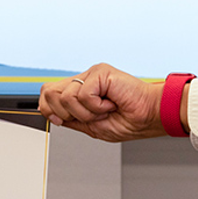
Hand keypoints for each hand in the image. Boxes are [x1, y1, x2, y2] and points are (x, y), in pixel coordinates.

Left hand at [38, 64, 168, 141]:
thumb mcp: (91, 126)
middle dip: (64, 113)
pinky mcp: (100, 72)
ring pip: (65, 96)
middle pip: (49, 91)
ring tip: (104, 110)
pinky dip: (96, 107)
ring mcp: (92, 74)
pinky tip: (110, 104)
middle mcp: (85, 80)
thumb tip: (51, 115)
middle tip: (87, 117)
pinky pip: (83, 95)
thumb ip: (71, 119)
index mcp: (81, 91)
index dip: (47, 108)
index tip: (61, 120)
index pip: (48, 93)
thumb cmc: (129, 121)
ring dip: (85, 113)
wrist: (150, 117)